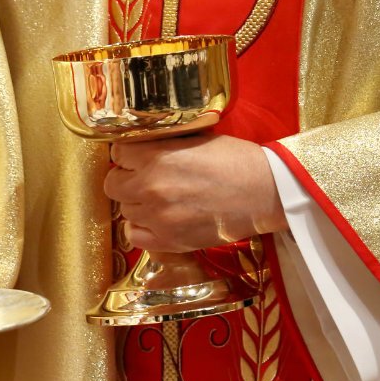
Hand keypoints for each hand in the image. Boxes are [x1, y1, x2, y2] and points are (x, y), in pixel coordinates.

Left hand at [104, 134, 287, 251]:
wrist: (266, 192)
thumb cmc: (236, 161)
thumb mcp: (196, 139)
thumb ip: (163, 145)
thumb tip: (139, 148)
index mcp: (158, 157)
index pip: (118, 154)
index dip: (127, 155)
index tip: (136, 158)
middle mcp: (152, 188)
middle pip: (113, 185)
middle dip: (126, 179)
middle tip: (143, 179)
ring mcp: (158, 217)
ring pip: (125, 211)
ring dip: (137, 204)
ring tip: (159, 200)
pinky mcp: (169, 240)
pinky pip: (134, 236)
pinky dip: (141, 228)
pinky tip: (156, 220)